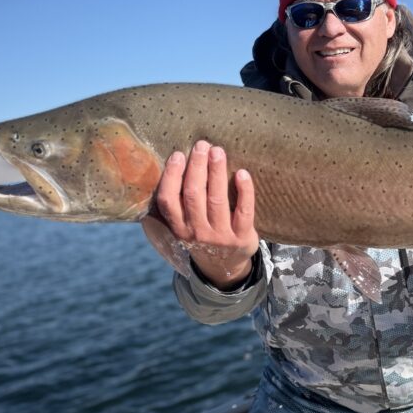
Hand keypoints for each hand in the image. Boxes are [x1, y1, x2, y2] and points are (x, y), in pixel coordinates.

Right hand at [141, 141, 258, 288]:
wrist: (224, 267)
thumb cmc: (202, 234)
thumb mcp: (184, 226)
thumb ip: (179, 203)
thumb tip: (177, 160)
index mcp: (178, 227)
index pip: (169, 200)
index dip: (172, 176)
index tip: (178, 154)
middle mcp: (197, 232)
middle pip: (194, 195)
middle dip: (197, 167)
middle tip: (202, 145)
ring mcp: (220, 236)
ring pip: (217, 199)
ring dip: (217, 172)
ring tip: (218, 151)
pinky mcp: (242, 237)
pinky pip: (244, 211)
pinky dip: (244, 191)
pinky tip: (242, 173)